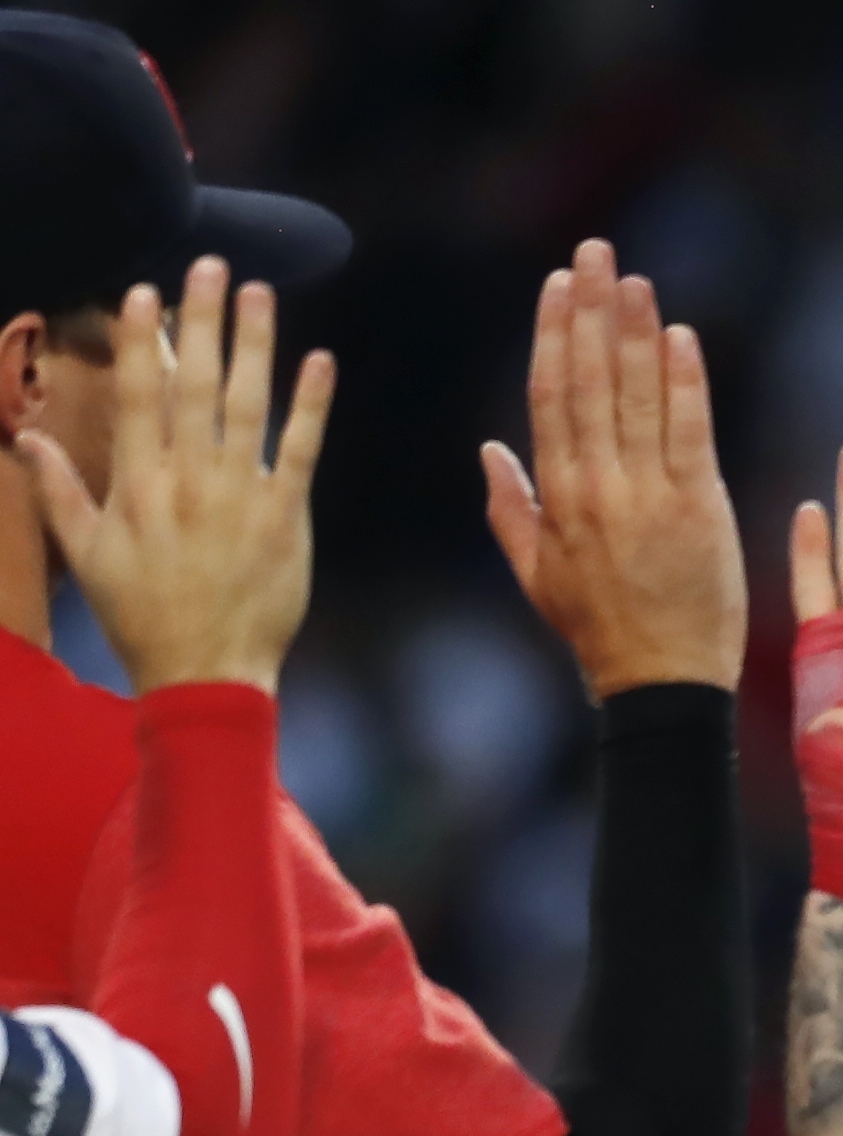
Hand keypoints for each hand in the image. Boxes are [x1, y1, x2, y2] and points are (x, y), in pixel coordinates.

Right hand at [22, 260, 328, 695]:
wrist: (206, 671)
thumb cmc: (142, 613)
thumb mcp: (87, 552)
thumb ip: (59, 489)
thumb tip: (23, 436)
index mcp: (139, 483)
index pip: (138, 395)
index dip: (139, 339)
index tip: (143, 290)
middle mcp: (189, 480)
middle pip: (194, 385)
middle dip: (201, 321)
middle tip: (210, 265)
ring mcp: (241, 497)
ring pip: (247, 406)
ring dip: (256, 346)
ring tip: (260, 292)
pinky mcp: (286, 518)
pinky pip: (302, 452)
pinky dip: (311, 407)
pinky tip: (320, 363)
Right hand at [482, 240, 742, 697]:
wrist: (662, 685)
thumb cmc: (600, 631)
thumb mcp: (538, 573)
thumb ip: (511, 507)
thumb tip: (489, 447)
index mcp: (558, 494)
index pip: (551, 395)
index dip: (554, 334)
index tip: (558, 285)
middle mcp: (598, 484)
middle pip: (590, 380)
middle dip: (591, 310)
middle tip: (595, 252)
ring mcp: (649, 494)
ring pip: (636, 395)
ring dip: (635, 330)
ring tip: (633, 277)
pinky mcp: (700, 509)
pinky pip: (690, 432)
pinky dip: (685, 382)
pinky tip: (680, 335)